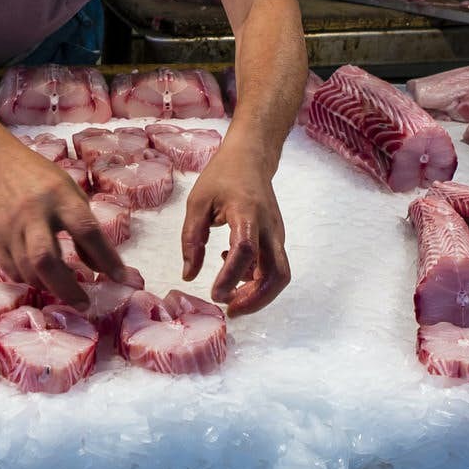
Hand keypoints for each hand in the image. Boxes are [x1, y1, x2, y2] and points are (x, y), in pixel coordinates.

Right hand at [0, 145, 144, 308]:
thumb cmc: (42, 180)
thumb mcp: (71, 192)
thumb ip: (85, 228)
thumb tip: (99, 268)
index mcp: (59, 196)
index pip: (86, 230)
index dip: (105, 257)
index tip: (120, 277)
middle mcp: (33, 213)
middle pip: (45, 259)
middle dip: (66, 288)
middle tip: (83, 303)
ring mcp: (10, 227)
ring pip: (27, 270)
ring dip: (49, 286)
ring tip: (65, 290)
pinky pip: (12, 270)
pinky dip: (30, 280)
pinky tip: (42, 279)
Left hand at [180, 148, 289, 315]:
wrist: (251, 158)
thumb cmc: (222, 176)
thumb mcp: (197, 202)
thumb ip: (191, 238)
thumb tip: (189, 275)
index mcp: (247, 213)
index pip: (245, 250)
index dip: (231, 277)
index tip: (215, 294)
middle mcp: (269, 227)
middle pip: (277, 273)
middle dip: (256, 299)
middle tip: (231, 310)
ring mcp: (277, 234)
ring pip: (279, 274)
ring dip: (258, 294)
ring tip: (230, 298)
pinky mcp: (276, 239)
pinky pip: (273, 267)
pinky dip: (257, 279)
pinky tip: (233, 270)